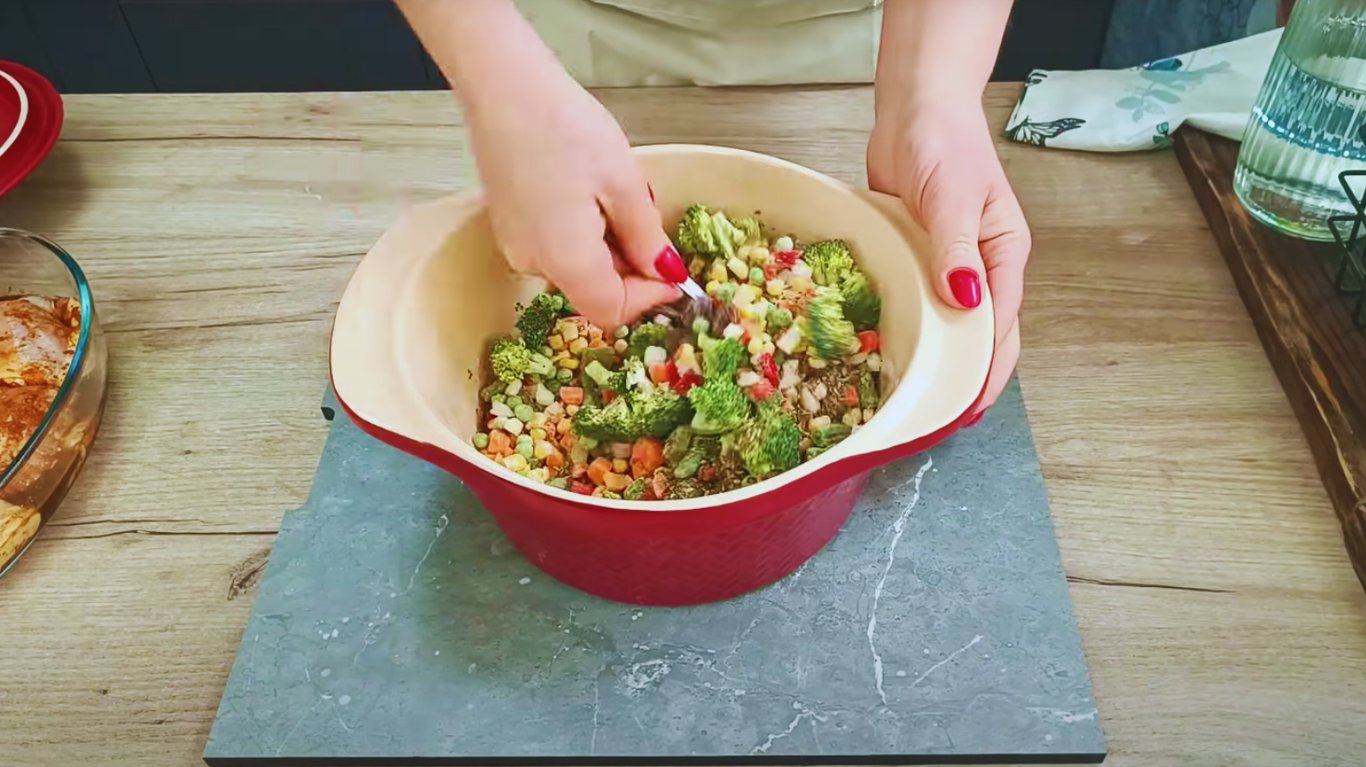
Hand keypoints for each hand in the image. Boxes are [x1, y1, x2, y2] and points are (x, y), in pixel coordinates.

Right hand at [464, 72, 682, 327]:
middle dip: (630, 273)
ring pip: (575, 270)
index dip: (649, 299)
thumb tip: (667, 275)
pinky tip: (592, 196)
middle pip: (592, 293)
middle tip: (651, 226)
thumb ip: (646, 238)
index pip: (611, 311)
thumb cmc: (566, 128)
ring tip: (620, 200)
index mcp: (565, 260)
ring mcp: (515, 245)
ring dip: (609, 252)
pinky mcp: (509, 225)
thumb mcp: (623, 183)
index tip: (674, 273)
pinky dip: (584, 237)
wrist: (503, 87)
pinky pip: (556, 249)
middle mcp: (533, 263)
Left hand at [867, 95, 1028, 416]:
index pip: (1001, 326)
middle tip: (943, 421)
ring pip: (949, 324)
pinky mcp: (918, 258)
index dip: (986, 370)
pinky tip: (895, 354)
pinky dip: (911, 330)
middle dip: (967, 378)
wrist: (916, 109)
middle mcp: (980, 267)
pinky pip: (918, 303)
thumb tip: (966, 302)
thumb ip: (956, 249)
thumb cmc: (944, 143)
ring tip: (919, 402)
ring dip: (939, 360)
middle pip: (982, 335)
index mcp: (1003, 255)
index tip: (968, 407)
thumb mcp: (953, 197)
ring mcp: (948, 265)